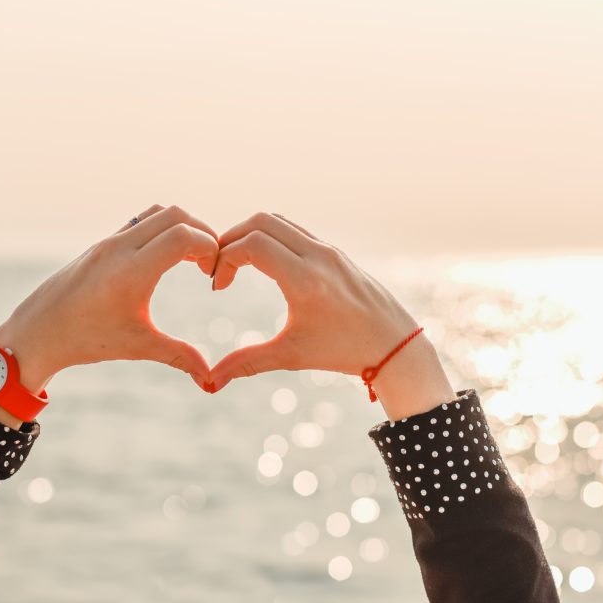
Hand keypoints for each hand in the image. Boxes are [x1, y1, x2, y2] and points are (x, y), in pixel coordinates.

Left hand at [0, 205, 218, 419]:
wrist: (38, 332)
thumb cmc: (86, 340)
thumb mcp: (137, 347)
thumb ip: (179, 356)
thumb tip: (209, 380)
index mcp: (131, 271)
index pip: (184, 236)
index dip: (209, 249)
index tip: (211, 277)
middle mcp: (120, 247)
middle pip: (176, 215)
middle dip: (202, 233)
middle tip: (208, 265)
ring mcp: (109, 241)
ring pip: (156, 212)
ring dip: (181, 227)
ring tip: (190, 259)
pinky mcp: (102, 243)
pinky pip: (140, 221)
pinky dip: (161, 229)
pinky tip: (165, 259)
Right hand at [208, 212, 454, 419]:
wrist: (393, 344)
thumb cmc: (343, 352)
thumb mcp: (291, 356)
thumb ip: (247, 363)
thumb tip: (209, 383)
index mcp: (305, 280)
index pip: (252, 244)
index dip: (224, 259)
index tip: (217, 287)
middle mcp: (317, 256)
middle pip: (260, 222)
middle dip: (231, 240)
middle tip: (219, 269)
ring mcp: (328, 249)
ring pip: (277, 220)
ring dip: (250, 235)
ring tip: (237, 264)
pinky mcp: (333, 250)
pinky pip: (294, 229)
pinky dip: (270, 236)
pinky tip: (262, 264)